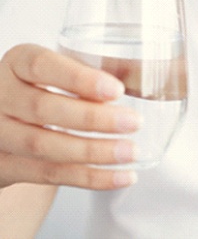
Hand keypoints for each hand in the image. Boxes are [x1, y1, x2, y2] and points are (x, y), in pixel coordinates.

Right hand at [0, 44, 140, 189]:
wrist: (10, 120)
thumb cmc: (48, 86)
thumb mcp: (62, 69)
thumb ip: (94, 71)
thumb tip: (141, 76)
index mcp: (18, 62)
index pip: (42, 65)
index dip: (79, 79)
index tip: (116, 89)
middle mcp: (0, 96)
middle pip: (43, 109)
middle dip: (93, 119)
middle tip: (134, 122)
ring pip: (44, 146)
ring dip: (94, 152)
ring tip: (131, 152)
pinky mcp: (4, 167)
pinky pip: (49, 175)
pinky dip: (89, 178)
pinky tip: (121, 177)